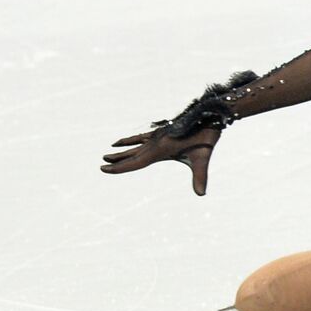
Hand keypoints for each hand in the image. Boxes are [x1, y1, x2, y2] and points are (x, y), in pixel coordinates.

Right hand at [101, 120, 222, 196]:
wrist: (209, 115)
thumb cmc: (206, 137)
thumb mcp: (202, 158)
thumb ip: (200, 177)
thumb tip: (201, 195)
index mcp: (160, 149)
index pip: (136, 161)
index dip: (120, 167)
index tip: (104, 169)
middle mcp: (156, 142)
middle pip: (132, 154)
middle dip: (118, 161)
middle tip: (101, 165)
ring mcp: (159, 135)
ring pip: (136, 145)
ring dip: (123, 150)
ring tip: (108, 153)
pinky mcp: (164, 131)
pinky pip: (143, 136)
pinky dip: (133, 139)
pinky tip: (126, 139)